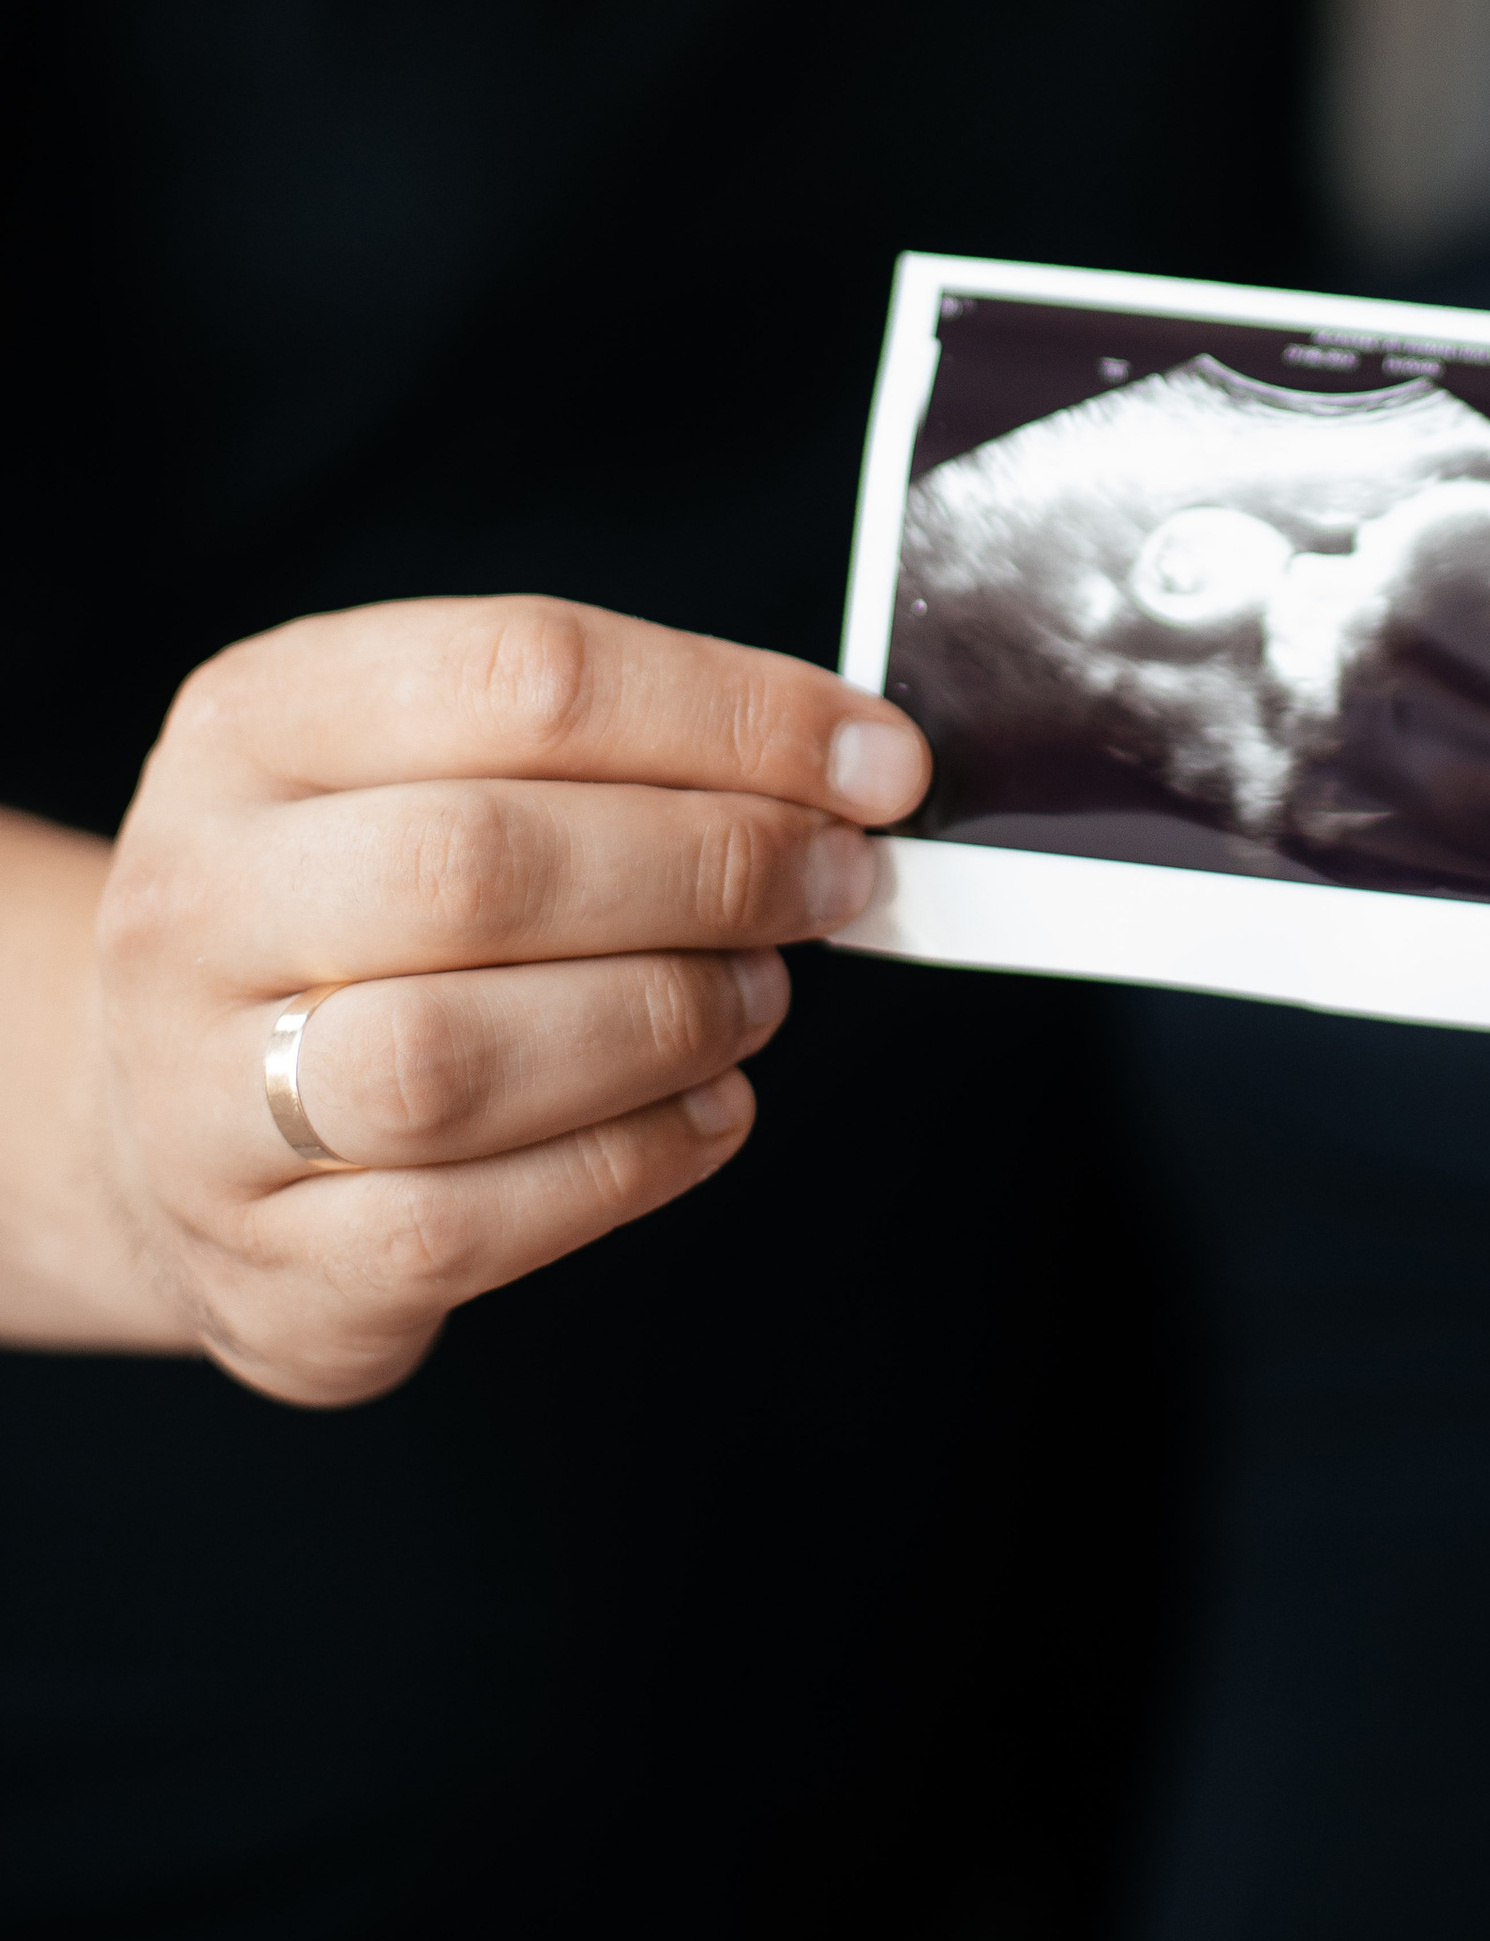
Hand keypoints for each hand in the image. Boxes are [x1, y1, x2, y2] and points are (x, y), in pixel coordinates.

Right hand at [75, 596, 925, 1403]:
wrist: (163, 1113)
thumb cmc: (358, 911)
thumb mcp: (427, 763)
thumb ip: (619, 745)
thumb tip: (855, 768)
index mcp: (252, 725)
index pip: (521, 673)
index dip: (735, 711)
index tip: (875, 760)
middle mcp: (195, 902)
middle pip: (480, 861)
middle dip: (711, 866)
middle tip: (833, 882)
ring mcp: (203, 1099)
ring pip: (456, 1059)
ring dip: (668, 1018)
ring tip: (759, 994)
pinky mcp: (268, 1267)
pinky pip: (468, 1223)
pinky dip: (631, 1161)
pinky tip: (706, 1110)